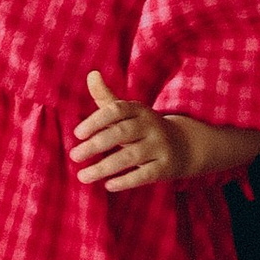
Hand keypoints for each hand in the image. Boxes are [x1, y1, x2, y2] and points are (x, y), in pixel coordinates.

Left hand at [70, 69, 189, 192]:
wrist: (186, 145)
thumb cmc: (144, 127)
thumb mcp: (129, 112)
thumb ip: (107, 98)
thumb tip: (92, 74)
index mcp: (139, 109)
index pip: (116, 110)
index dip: (96, 121)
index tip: (77, 134)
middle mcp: (151, 125)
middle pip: (121, 133)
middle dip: (95, 145)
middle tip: (74, 156)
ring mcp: (160, 146)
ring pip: (130, 157)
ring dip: (104, 167)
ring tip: (82, 176)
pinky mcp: (166, 167)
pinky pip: (145, 175)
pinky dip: (126, 181)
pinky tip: (107, 185)